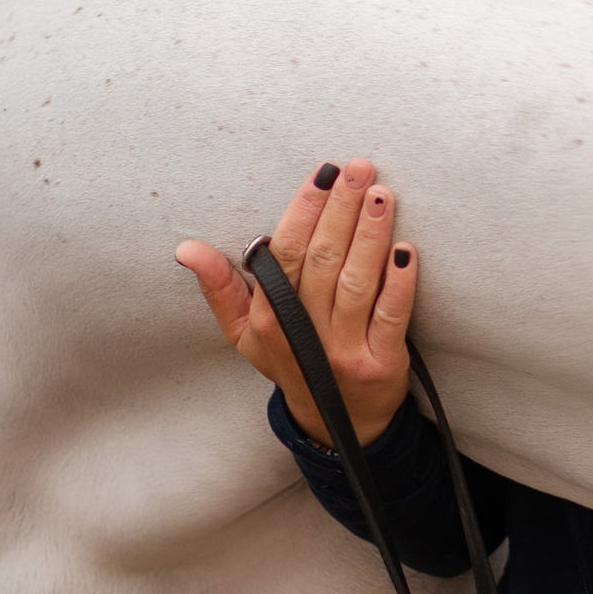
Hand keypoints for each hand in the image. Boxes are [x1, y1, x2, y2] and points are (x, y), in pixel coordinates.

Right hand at [176, 159, 417, 450]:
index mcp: (268, 319)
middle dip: (341, 209)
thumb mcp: (246, 333)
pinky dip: (399, 282)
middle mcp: (305, 334)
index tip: (322, 174)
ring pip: (357, 282)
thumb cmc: (293, 362)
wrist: (338, 425)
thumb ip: (220, 288)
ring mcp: (343, 350)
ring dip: (371, 234)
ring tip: (380, 195)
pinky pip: (391, 315)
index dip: (304, 211)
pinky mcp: (381, 363)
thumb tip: (186, 249)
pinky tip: (406, 250)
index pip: (286, 254)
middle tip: (358, 168)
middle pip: (324, 260)